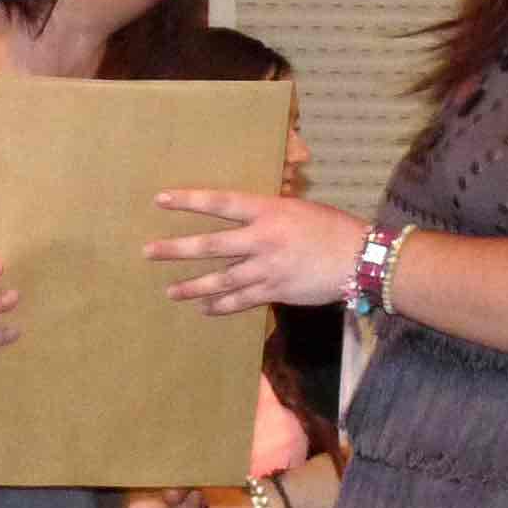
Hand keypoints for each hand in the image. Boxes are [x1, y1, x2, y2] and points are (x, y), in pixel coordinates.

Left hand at [146, 191, 370, 315]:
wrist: (359, 257)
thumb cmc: (331, 227)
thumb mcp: (298, 208)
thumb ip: (270, 213)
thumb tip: (246, 215)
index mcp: (268, 211)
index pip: (220, 203)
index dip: (189, 201)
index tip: (161, 200)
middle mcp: (263, 239)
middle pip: (211, 245)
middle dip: (176, 249)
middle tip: (148, 252)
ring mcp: (268, 268)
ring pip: (221, 279)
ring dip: (193, 286)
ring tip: (170, 291)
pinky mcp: (276, 291)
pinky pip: (241, 301)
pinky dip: (221, 306)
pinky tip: (204, 308)